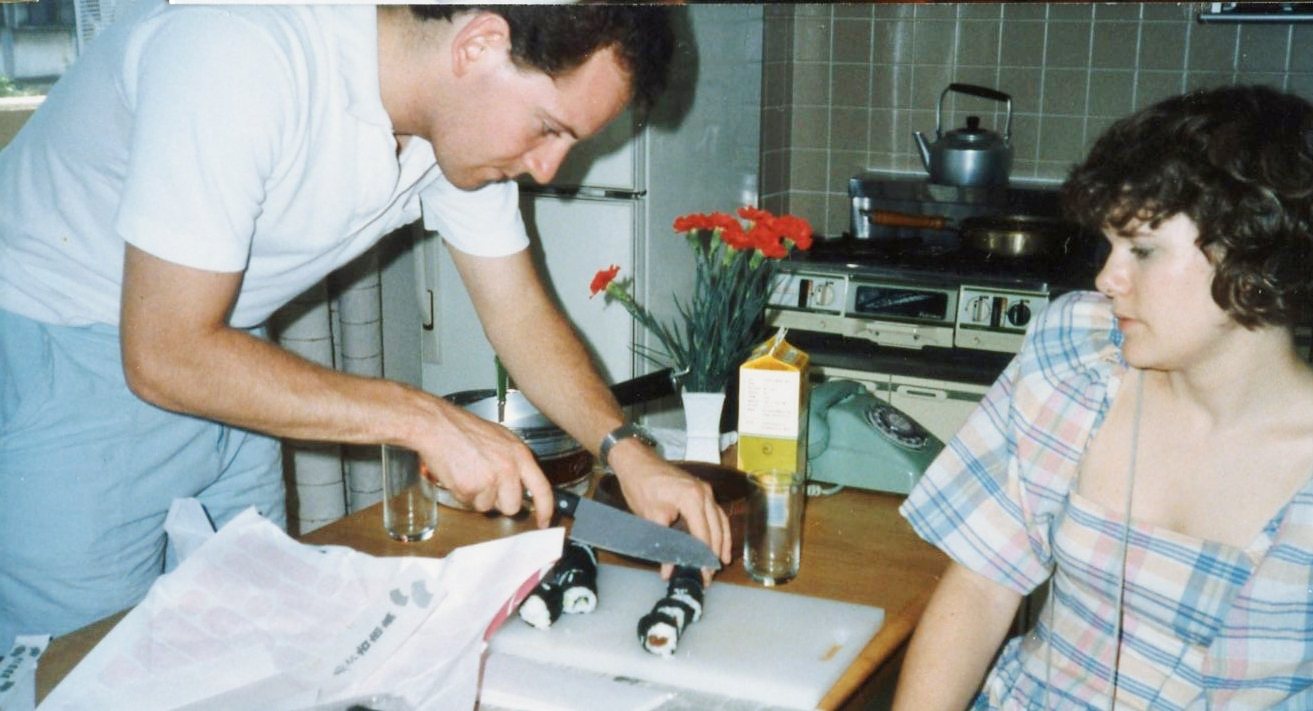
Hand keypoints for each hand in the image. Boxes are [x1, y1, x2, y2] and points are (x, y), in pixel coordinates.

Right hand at [415, 401, 554, 527]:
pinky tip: (458, 474)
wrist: (438, 426)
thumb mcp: (501, 439)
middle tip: (485, 483)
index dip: (545, 509)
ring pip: (487, 507)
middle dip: (499, 501)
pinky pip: (469, 503)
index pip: (542, 488)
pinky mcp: (470, 488)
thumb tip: (521, 483)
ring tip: (468, 472)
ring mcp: (489, 480)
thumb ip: (514, 462)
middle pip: (512, 506)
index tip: (543, 522)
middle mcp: (508, 469)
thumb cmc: (465, 429)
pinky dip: (462, 493)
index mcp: (519, 454)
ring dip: (477, 497)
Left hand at [608, 440, 731, 582]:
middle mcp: (705, 493)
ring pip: (721, 521)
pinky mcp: (702, 490)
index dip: (703, 558)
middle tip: (709, 576)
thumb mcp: (651, 518)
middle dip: (714, 554)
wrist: (636, 461)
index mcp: (693, 499)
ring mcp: (705, 490)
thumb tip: (668, 572)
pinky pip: (716, 513)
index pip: (704, 535)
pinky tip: (719, 542)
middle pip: (716, 529)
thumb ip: (663, 545)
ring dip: (721, 542)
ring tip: (720, 563)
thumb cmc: (641, 486)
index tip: (702, 576)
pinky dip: (719, 529)